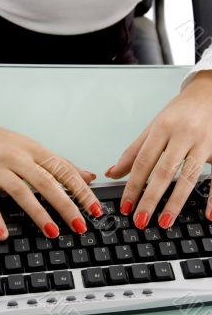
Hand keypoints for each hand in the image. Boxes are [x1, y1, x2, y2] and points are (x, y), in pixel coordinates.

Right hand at [0, 103, 102, 239]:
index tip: (95, 208)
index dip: (82, 191)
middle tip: (80, 225)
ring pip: (21, 192)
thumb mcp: (33, 147)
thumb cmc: (2, 141)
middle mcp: (18, 158)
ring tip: (53, 232)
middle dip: (66, 205)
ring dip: (39, 214)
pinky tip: (5, 235)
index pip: (64, 171)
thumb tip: (89, 176)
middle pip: (46, 183)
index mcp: (35, 150)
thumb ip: (60, 163)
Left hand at [105, 71, 211, 228]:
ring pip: (188, 176)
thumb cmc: (180, 112)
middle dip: (150, 199)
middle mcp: (182, 134)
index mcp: (162, 128)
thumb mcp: (153, 127)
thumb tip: (112, 173)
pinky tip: (208, 214)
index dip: (132, 185)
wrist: (210, 92)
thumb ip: (134, 151)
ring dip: (175, 202)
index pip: (143, 161)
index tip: (126, 206)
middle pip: (163, 171)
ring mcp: (203, 142)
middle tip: (140, 220)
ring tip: (164, 222)